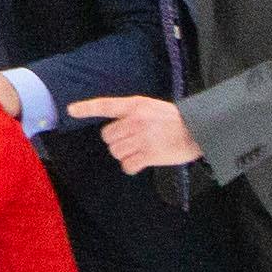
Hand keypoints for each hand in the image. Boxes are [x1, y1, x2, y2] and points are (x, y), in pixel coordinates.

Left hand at [70, 92, 202, 173]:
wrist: (200, 130)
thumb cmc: (175, 120)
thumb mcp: (151, 108)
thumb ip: (131, 114)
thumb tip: (112, 130)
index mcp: (136, 106)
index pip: (106, 105)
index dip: (86, 108)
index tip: (71, 110)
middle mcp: (135, 121)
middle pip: (107, 137)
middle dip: (117, 141)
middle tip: (133, 140)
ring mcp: (142, 138)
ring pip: (115, 152)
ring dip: (125, 154)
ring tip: (141, 149)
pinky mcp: (149, 155)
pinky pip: (127, 165)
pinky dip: (132, 166)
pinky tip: (142, 161)